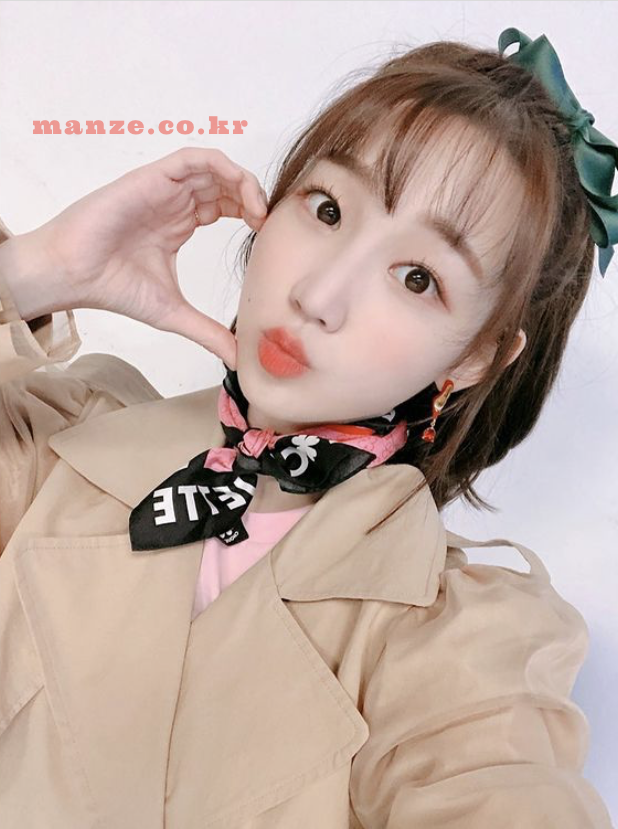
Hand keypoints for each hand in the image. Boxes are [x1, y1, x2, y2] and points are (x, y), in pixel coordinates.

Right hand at [27, 147, 267, 369]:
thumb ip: (207, 332)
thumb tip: (237, 360)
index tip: (264, 236)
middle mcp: (174, 202)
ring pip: (214, 167)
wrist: (74, 274)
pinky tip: (239, 192)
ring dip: (242, 181)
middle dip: (251, 197)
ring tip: (257, 209)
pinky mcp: (153, 177)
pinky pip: (194, 157)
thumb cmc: (113, 287)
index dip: (249, 213)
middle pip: (224, 183)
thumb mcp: (174, 313)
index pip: (224, 205)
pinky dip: (223, 166)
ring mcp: (164, 188)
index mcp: (179, 224)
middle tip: (265, 223)